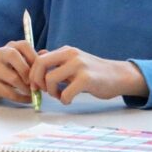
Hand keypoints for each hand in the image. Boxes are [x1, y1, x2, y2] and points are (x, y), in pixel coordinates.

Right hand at [0, 40, 38, 102]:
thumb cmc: (9, 67)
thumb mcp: (21, 59)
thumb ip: (34, 57)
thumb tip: (46, 53)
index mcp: (10, 46)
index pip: (24, 45)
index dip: (35, 58)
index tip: (41, 70)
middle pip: (13, 56)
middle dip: (28, 71)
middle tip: (35, 82)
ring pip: (14, 78)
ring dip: (27, 88)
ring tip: (32, 92)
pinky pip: (10, 93)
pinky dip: (22, 98)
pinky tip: (28, 99)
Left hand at [28, 46, 148, 104]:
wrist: (118, 76)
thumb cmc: (95, 72)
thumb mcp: (75, 62)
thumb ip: (58, 60)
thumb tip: (39, 56)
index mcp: (67, 51)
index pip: (40, 59)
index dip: (33, 74)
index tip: (36, 85)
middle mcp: (72, 55)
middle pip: (40, 65)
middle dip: (36, 81)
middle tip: (42, 91)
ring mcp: (80, 66)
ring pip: (50, 79)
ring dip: (51, 92)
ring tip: (60, 96)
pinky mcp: (87, 79)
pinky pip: (66, 93)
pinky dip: (64, 100)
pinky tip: (69, 100)